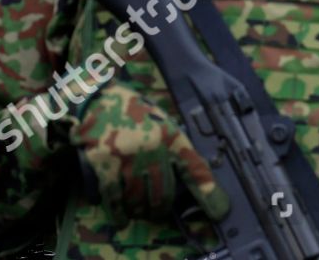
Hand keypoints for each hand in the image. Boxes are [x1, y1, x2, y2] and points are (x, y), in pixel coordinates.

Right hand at [70, 80, 226, 223]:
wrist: (99, 98)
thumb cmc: (133, 109)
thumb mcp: (161, 121)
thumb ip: (172, 144)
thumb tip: (182, 175)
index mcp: (171, 136)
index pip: (193, 168)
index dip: (207, 191)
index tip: (219, 211)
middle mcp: (154, 150)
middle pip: (164, 193)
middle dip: (161, 208)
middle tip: (158, 213)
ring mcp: (129, 159)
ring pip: (140, 199)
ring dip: (141, 211)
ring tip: (141, 214)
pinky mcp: (106, 165)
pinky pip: (115, 198)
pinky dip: (119, 212)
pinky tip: (122, 219)